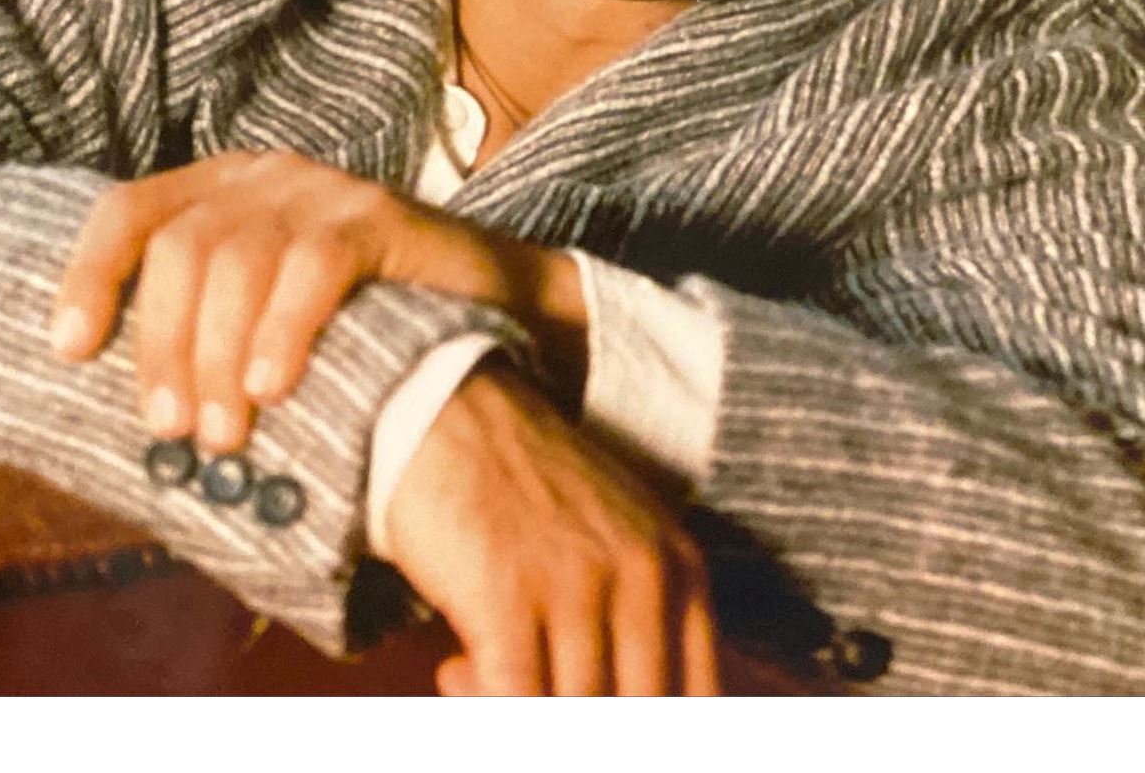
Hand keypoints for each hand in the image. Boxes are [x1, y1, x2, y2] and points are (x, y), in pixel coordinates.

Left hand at [48, 150, 586, 449]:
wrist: (487, 304)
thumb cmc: (356, 327)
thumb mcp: (261, 318)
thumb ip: (202, 332)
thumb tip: (125, 416)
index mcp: (217, 191)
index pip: (127, 212)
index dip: (89, 276)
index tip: (69, 350)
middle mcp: (263, 176)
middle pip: (179, 247)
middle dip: (163, 344)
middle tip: (170, 429)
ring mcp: (322, 189)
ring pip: (238, 257)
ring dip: (217, 353)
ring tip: (223, 433)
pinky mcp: (379, 215)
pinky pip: (315, 265)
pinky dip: (284, 328)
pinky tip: (274, 385)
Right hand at [385, 360, 719, 696]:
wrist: (445, 411)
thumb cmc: (525, 488)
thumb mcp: (618, 539)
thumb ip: (647, 621)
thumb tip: (637, 707)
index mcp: (682, 568)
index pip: (699, 702)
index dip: (658, 732)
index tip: (595, 706)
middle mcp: (644, 577)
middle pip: (636, 716)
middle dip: (579, 724)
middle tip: (530, 690)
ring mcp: (578, 586)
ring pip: (575, 718)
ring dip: (517, 713)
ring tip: (476, 675)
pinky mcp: (509, 598)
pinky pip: (514, 706)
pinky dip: (481, 705)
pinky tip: (454, 669)